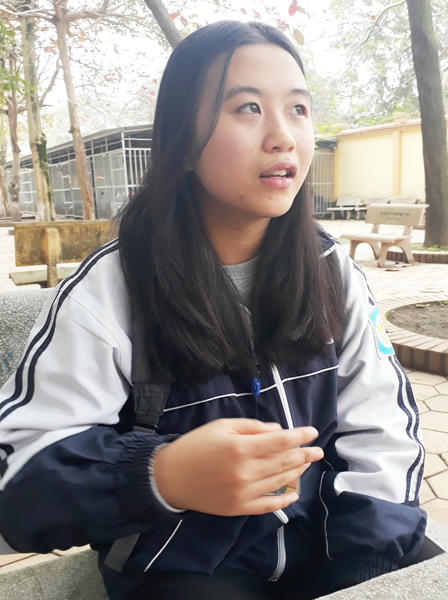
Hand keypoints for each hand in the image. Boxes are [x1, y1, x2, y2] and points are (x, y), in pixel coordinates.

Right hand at [153, 418, 322, 515]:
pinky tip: (294, 493)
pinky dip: (284, 500)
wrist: (171, 477)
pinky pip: (268, 505)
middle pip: (284, 462)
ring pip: (280, 481)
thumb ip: (252, 427)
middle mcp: (246, 471)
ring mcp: (244, 492)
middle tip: (318, 450)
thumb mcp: (221, 426)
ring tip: (307, 463)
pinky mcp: (240, 508)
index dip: (299, 436)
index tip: (313, 432)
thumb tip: (278, 431)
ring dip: (297, 471)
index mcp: (241, 447)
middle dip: (305, 454)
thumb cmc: (196, 446)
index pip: (280, 441)